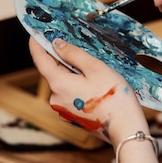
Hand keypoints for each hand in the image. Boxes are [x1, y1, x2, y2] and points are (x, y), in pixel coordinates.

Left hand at [29, 37, 148, 144]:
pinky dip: (77, 87)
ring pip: (64, 83)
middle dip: (64, 60)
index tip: (36, 33)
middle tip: (79, 50)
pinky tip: (94, 88)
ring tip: (95, 73)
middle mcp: (55, 98)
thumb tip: (57, 44)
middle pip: (54, 72)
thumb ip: (74, 54)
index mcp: (59, 84)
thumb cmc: (114, 98)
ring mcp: (62, 110)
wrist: (125, 129)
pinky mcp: (71, 117)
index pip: (40, 59)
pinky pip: (70, 95)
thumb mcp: (96, 68)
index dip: (37, 44)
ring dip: (74, 75)